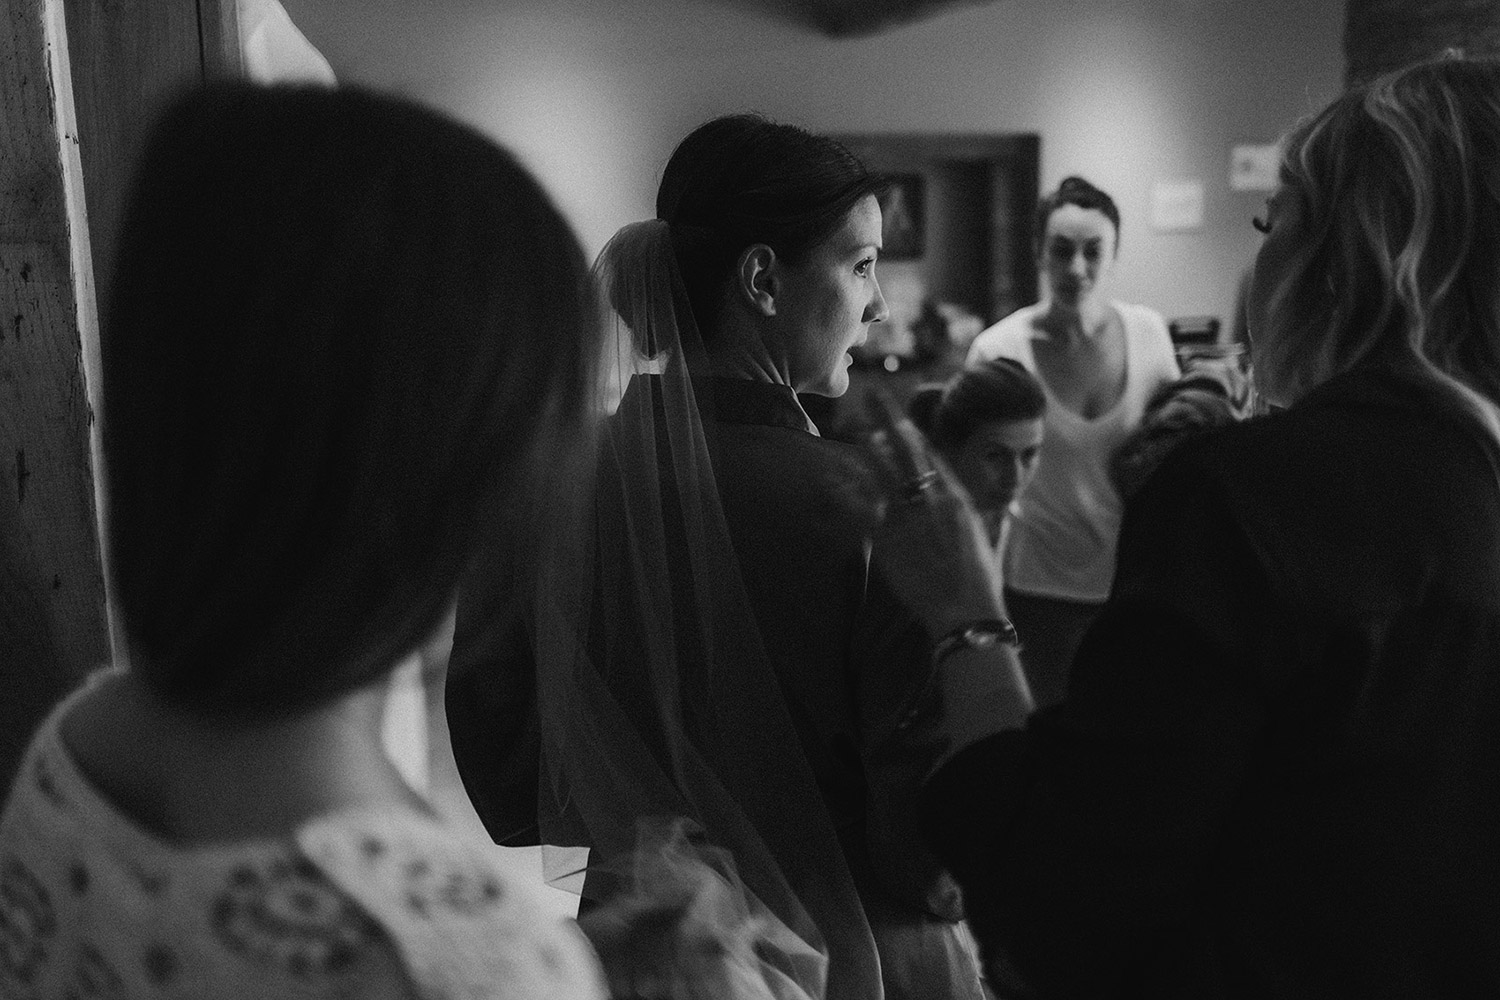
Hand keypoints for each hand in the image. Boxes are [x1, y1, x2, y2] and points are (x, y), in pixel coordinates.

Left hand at [862, 389, 1005, 637]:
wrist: (966, 608)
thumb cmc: (980, 580)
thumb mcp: (985, 538)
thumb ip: (979, 517)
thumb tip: (989, 508)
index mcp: (958, 496)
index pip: (931, 453)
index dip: (911, 432)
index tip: (897, 418)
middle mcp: (932, 498)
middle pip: (906, 446)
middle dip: (887, 417)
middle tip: (871, 394)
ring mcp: (908, 515)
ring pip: (879, 467)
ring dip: (862, 446)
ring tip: (847, 428)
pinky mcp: (886, 537)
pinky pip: (860, 505)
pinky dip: (845, 489)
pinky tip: (832, 477)